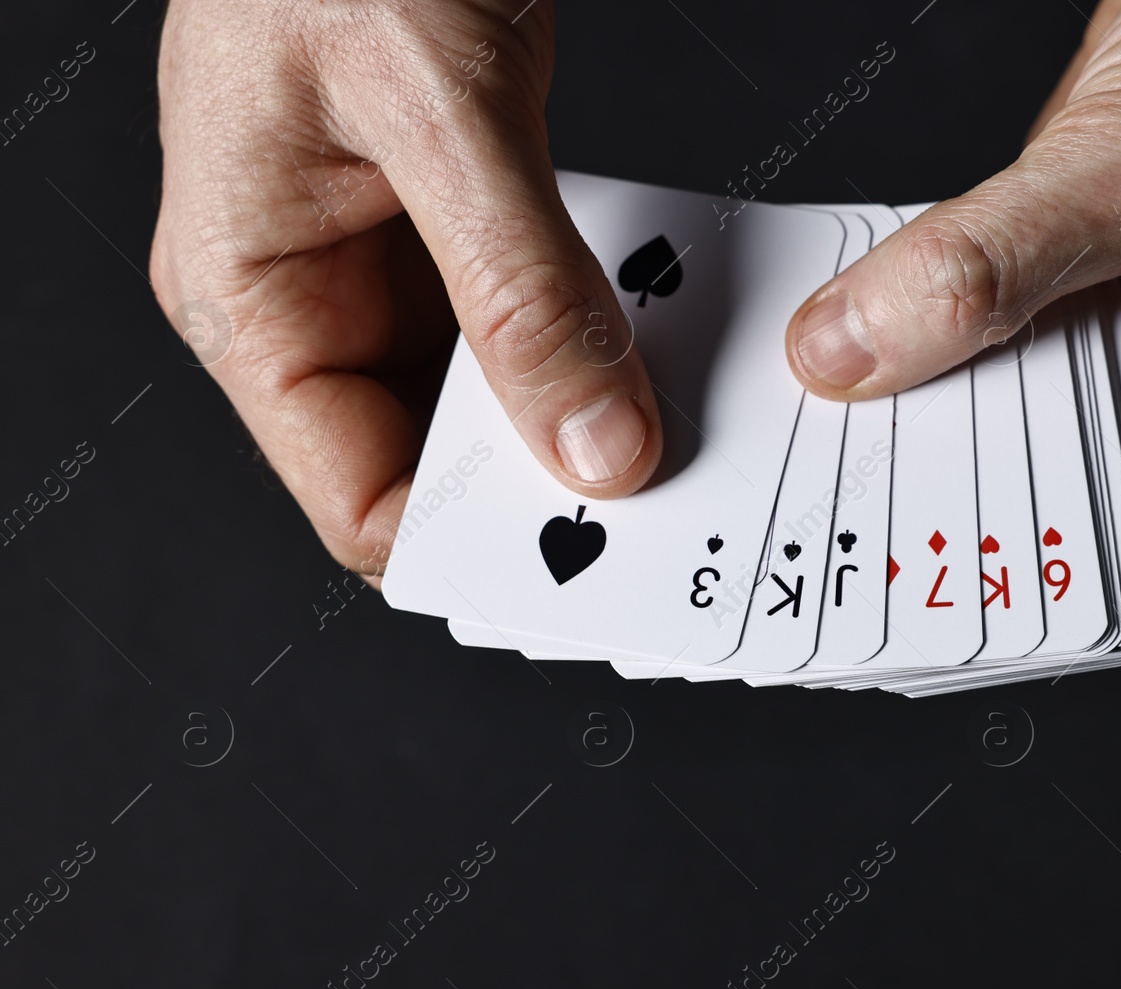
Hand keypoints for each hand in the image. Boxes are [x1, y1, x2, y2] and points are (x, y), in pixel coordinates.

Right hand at [150, 0, 663, 580]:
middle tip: (663, 481)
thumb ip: (520, 288)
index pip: (359, 497)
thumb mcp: (440, 114)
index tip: (599, 549)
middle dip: (544, 476)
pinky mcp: (454, 230)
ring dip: (581, 404)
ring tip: (676, 409)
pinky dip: (594, 331)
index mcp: (251, 294)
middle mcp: (312, 299)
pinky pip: (529, 318)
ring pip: (492, 397)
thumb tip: (595, 442)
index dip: (478, 540)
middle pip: (436, 459)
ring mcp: (385, 268)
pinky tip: (660, 334)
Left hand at [785, 0, 1120, 491]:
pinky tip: (881, 304)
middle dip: (940, 432)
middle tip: (839, 427)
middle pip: (1035, 452)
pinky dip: (937, 298)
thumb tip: (855, 342)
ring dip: (927, 361)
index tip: (873, 495)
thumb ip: (990, 267)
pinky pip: (990, 308)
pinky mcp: (1088, 273)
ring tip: (849, 365)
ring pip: (999, 378)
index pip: (1092, 506)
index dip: (979, 504)